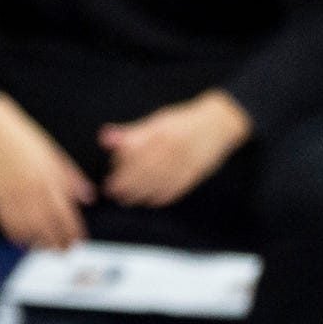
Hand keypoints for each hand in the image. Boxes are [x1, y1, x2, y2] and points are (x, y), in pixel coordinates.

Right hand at [0, 94, 93, 250]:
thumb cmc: (26, 140)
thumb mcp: (55, 156)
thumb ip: (72, 178)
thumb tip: (88, 198)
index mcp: (49, 179)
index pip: (66, 214)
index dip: (73, 232)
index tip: (79, 241)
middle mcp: (31, 189)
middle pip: (47, 227)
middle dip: (58, 243)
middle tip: (65, 251)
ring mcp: (12, 194)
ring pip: (26, 228)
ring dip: (37, 243)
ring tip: (45, 249)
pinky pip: (5, 222)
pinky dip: (15, 235)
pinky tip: (23, 242)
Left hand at [98, 90, 250, 208]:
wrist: (217, 125)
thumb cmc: (183, 122)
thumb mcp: (156, 122)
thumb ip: (131, 133)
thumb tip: (104, 139)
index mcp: (160, 133)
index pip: (134, 154)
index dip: (120, 170)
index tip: (110, 180)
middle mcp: (171, 149)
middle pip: (144, 171)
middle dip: (127, 185)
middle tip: (114, 193)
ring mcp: (184, 163)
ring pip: (158, 183)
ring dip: (140, 194)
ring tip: (128, 200)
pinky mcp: (194, 174)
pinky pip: (175, 189)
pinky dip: (161, 197)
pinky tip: (150, 201)